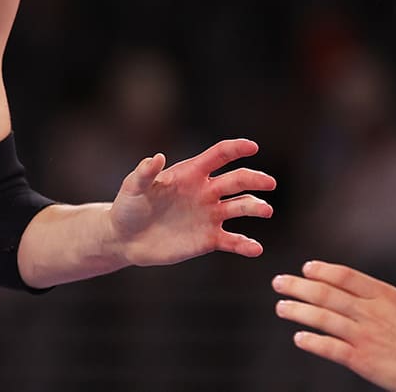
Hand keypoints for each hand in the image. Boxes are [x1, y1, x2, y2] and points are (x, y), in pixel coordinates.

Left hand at [108, 138, 274, 265]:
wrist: (126, 239)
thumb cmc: (128, 208)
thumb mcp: (132, 189)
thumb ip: (144, 173)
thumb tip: (157, 157)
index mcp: (190, 173)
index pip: (219, 156)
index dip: (236, 148)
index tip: (252, 147)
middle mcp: (205, 192)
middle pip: (237, 180)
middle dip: (254, 179)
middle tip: (269, 183)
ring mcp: (210, 215)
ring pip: (240, 207)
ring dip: (255, 207)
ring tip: (265, 210)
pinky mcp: (209, 239)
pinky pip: (232, 240)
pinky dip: (245, 245)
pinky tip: (255, 249)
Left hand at [272, 261, 395, 391]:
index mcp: (385, 296)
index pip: (345, 276)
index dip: (322, 270)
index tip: (306, 268)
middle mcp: (370, 311)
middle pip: (325, 293)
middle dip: (298, 286)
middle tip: (279, 282)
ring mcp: (364, 335)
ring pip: (322, 317)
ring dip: (298, 311)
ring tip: (281, 307)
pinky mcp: (362, 359)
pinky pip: (330, 348)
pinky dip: (312, 342)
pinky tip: (298, 338)